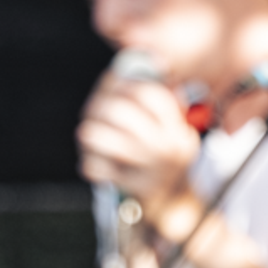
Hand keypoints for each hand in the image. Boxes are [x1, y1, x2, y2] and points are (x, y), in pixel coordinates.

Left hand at [77, 74, 200, 221]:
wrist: (176, 205)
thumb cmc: (164, 157)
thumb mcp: (170, 127)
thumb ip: (152, 95)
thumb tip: (134, 62)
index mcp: (179, 128)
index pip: (149, 93)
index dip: (123, 84)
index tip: (114, 88)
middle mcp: (169, 148)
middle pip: (120, 112)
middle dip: (98, 107)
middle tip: (93, 112)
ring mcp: (152, 171)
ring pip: (101, 137)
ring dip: (90, 133)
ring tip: (89, 135)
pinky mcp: (134, 190)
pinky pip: (98, 167)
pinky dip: (91, 163)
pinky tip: (95, 163)